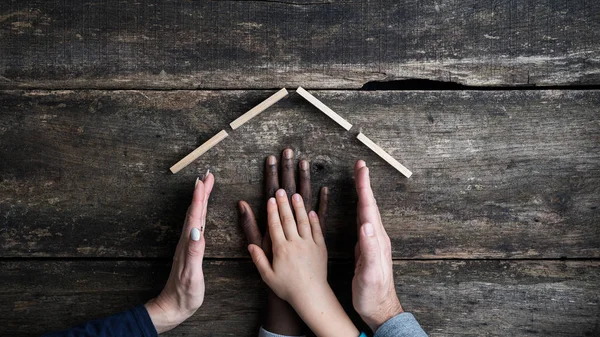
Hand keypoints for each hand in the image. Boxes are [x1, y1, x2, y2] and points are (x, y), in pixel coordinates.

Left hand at [145, 173, 213, 332]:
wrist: (173, 306)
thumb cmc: (184, 293)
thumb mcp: (191, 274)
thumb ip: (194, 252)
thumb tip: (197, 231)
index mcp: (188, 243)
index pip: (195, 215)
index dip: (200, 197)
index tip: (204, 180)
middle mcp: (187, 240)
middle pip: (194, 210)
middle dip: (201, 191)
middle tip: (208, 175)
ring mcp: (188, 244)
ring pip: (195, 215)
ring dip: (201, 199)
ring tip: (206, 186)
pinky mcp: (191, 249)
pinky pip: (197, 224)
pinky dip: (201, 213)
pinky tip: (203, 211)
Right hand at [248, 189, 357, 336]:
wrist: (310, 295)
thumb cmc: (287, 288)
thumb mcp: (268, 276)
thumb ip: (259, 259)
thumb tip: (250, 246)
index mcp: (281, 250)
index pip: (275, 226)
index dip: (272, 211)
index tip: (271, 199)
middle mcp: (295, 244)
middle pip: (288, 219)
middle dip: (284, 203)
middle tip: (282, 190)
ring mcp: (309, 244)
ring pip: (303, 221)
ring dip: (299, 206)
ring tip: (296, 194)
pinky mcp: (320, 248)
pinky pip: (318, 230)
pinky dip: (315, 220)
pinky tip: (312, 211)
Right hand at [352, 160, 402, 332]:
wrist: (379, 308)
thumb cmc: (373, 293)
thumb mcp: (370, 272)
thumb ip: (370, 248)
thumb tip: (366, 225)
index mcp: (376, 239)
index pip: (369, 207)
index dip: (364, 186)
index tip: (361, 169)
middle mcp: (376, 237)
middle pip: (369, 204)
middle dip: (364, 184)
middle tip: (360, 166)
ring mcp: (372, 242)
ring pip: (366, 211)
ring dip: (362, 194)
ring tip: (359, 180)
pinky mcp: (367, 248)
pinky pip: (362, 221)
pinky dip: (359, 209)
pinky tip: (356, 208)